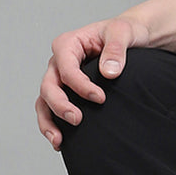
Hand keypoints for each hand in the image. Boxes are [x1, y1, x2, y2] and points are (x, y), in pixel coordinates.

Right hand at [35, 16, 150, 148]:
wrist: (131, 37)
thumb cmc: (123, 32)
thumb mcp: (122, 32)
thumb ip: (116, 49)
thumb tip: (109, 73)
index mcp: (68, 44)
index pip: (66, 69)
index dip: (80, 86)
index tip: (100, 99)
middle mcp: (59, 61)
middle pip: (49, 86)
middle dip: (60, 105)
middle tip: (77, 120)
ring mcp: (59, 77)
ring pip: (44, 100)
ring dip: (48, 121)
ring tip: (58, 141)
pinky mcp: (66, 90)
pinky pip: (51, 108)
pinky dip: (53, 124)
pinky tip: (62, 142)